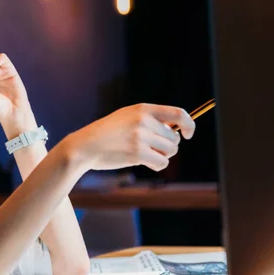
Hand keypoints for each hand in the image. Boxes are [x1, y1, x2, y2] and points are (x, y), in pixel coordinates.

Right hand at [65, 103, 195, 171]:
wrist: (84, 146)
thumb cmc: (106, 134)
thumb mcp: (126, 117)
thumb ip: (149, 119)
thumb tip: (177, 129)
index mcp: (142, 109)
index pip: (178, 114)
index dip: (189, 125)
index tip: (187, 134)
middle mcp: (143, 121)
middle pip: (174, 138)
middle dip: (168, 146)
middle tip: (153, 149)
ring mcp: (140, 137)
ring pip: (169, 151)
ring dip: (161, 156)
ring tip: (146, 155)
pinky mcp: (137, 153)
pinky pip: (161, 162)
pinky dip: (157, 165)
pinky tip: (145, 163)